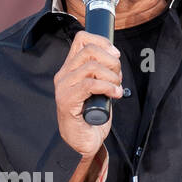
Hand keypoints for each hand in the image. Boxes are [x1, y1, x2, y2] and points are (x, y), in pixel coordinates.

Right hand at [53, 30, 122, 157]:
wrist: (83, 143)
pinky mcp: (67, 101)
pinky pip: (90, 85)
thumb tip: (115, 58)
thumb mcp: (99, 89)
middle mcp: (63, 75)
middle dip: (111, 61)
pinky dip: (108, 87)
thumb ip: (102, 72)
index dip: (102, 41)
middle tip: (118, 76)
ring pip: (91, 67)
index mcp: (70, 69)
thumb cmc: (92, 117)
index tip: (115, 55)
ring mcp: (63, 88)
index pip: (81, 39)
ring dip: (111, 76)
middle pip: (89, 50)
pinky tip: (114, 94)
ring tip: (116, 87)